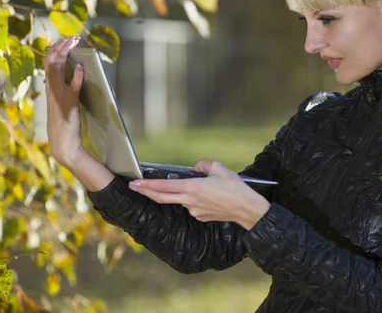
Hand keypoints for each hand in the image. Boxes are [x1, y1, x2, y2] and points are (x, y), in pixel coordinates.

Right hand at [44, 36, 85, 168]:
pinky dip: (77, 78)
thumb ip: (66, 87)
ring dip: (65, 55)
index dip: (56, 49)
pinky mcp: (69, 107)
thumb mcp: (62, 102)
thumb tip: (76, 71)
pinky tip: (82, 68)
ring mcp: (59, 98)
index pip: (48, 63)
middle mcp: (52, 91)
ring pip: (56, 71)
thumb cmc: (66, 124)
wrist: (64, 146)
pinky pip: (72, 90)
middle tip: (73, 37)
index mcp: (50, 89)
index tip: (67, 39)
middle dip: (61, 46)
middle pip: (50, 62)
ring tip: (74, 43)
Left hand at [128, 160, 270, 229]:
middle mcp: (190, 201)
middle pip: (161, 197)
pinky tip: (208, 196)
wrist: (246, 208)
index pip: (164, 186)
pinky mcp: (200, 216)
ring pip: (180, 200)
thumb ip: (203, 165)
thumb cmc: (235, 187)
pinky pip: (191, 206)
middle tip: (135, 186)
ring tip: (204, 187)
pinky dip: (193, 199)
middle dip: (146, 192)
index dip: (147, 185)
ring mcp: (194, 211)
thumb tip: (195, 168)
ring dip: (182, 193)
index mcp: (192, 187)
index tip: (135, 182)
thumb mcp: (219, 168)